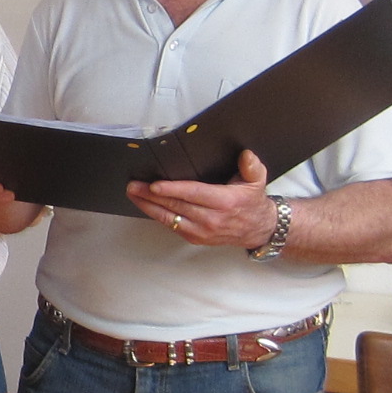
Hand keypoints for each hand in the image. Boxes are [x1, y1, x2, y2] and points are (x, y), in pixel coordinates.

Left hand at [133, 150, 277, 248]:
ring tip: (133, 194)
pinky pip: (172, 226)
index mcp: (224, 202)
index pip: (194, 194)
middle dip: (151, 196)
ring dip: (148, 206)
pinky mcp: (195, 238)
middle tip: (134, 185)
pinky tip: (145, 205)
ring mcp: (202, 231)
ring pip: (170, 218)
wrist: (258, 229)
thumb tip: (245, 155)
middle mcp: (211, 219)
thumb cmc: (252, 202)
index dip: (173, 190)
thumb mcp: (257, 181)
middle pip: (176, 206)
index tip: (155, 185)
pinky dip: (157, 215)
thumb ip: (252, 167)